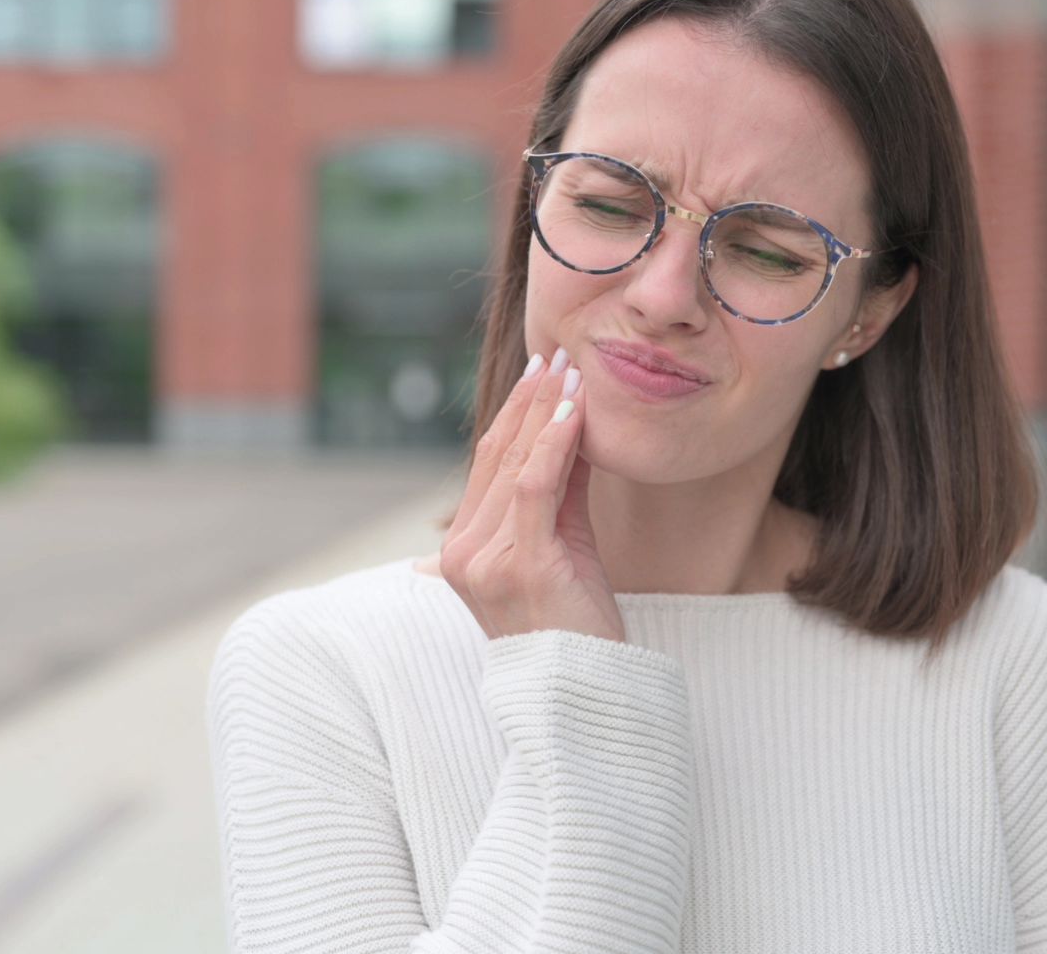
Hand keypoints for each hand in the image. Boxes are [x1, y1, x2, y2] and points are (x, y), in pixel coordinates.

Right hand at [438, 346, 623, 643]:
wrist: (584, 692)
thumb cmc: (577, 627)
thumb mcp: (564, 547)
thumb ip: (560, 493)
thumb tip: (571, 429)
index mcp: (462, 552)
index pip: (487, 465)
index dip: (515, 414)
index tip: (540, 372)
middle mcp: (462, 554)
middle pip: (496, 457)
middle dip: (529, 400)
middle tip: (556, 354)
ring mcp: (485, 561)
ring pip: (514, 465)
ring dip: (545, 411)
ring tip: (570, 371)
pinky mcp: (520, 566)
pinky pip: (535, 488)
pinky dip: (554, 442)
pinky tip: (573, 412)